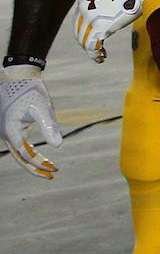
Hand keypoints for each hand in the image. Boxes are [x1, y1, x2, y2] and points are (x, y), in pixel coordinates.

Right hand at [1, 63, 59, 178]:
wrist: (19, 77)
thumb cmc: (31, 91)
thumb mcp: (42, 108)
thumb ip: (49, 126)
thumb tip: (58, 145)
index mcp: (10, 129)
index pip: (24, 153)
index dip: (38, 163)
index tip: (54, 168)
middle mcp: (6, 133)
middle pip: (19, 157)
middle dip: (34, 168)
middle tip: (51, 176)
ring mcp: (8, 131)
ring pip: (19, 152)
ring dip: (33, 161)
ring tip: (51, 168)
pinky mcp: (12, 128)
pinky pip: (20, 145)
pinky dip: (31, 152)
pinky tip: (42, 156)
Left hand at [71, 0, 159, 61]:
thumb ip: (105, 1)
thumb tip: (113, 5)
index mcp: (84, 1)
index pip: (78, 22)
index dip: (84, 32)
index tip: (94, 38)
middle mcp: (83, 10)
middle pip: (79, 32)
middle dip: (86, 42)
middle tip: (98, 49)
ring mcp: (90, 19)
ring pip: (84, 41)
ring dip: (92, 51)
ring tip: (101, 56)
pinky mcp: (100, 27)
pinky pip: (92, 46)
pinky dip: (95, 55)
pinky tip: (101, 58)